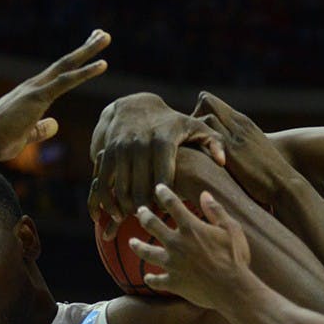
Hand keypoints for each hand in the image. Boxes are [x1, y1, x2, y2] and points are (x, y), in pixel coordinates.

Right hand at [0, 30, 109, 165]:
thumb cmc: (1, 142)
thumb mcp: (27, 135)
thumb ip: (41, 129)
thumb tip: (55, 124)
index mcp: (32, 94)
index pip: (58, 74)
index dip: (76, 62)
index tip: (90, 50)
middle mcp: (34, 85)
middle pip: (65, 63)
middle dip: (85, 48)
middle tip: (103, 34)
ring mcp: (35, 89)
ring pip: (67, 65)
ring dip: (88, 50)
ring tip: (105, 37)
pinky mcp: (38, 97)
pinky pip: (66, 81)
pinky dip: (85, 72)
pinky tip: (102, 65)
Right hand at [89, 93, 225, 234]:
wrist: (134, 106)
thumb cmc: (172, 123)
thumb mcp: (196, 126)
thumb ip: (214, 142)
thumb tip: (221, 162)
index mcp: (164, 141)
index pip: (164, 177)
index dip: (166, 197)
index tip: (168, 208)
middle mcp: (140, 143)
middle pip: (141, 186)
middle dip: (145, 207)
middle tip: (150, 218)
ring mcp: (120, 148)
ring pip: (120, 187)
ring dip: (125, 207)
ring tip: (133, 216)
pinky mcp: (106, 152)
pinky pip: (102, 182)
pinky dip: (106, 201)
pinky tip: (114, 213)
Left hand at [129, 184, 252, 309]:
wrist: (231, 289)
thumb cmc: (234, 258)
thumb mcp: (231, 229)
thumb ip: (216, 211)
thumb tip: (204, 194)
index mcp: (190, 228)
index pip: (172, 204)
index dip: (164, 193)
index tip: (158, 188)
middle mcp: (176, 243)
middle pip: (152, 225)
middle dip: (144, 216)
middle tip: (140, 211)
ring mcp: (172, 263)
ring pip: (147, 252)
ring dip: (138, 246)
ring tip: (131, 242)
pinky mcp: (173, 282)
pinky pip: (156, 280)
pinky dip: (151, 279)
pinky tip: (148, 277)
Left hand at [192, 92, 297, 205]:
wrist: (284, 183)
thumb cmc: (270, 173)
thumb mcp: (253, 151)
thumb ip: (238, 145)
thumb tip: (223, 152)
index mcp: (243, 122)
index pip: (211, 101)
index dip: (199, 112)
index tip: (196, 131)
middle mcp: (238, 123)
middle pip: (206, 100)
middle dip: (193, 116)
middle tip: (190, 137)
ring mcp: (235, 135)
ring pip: (205, 115)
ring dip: (194, 130)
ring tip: (190, 150)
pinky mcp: (231, 151)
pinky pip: (206, 134)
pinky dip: (196, 142)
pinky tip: (193, 158)